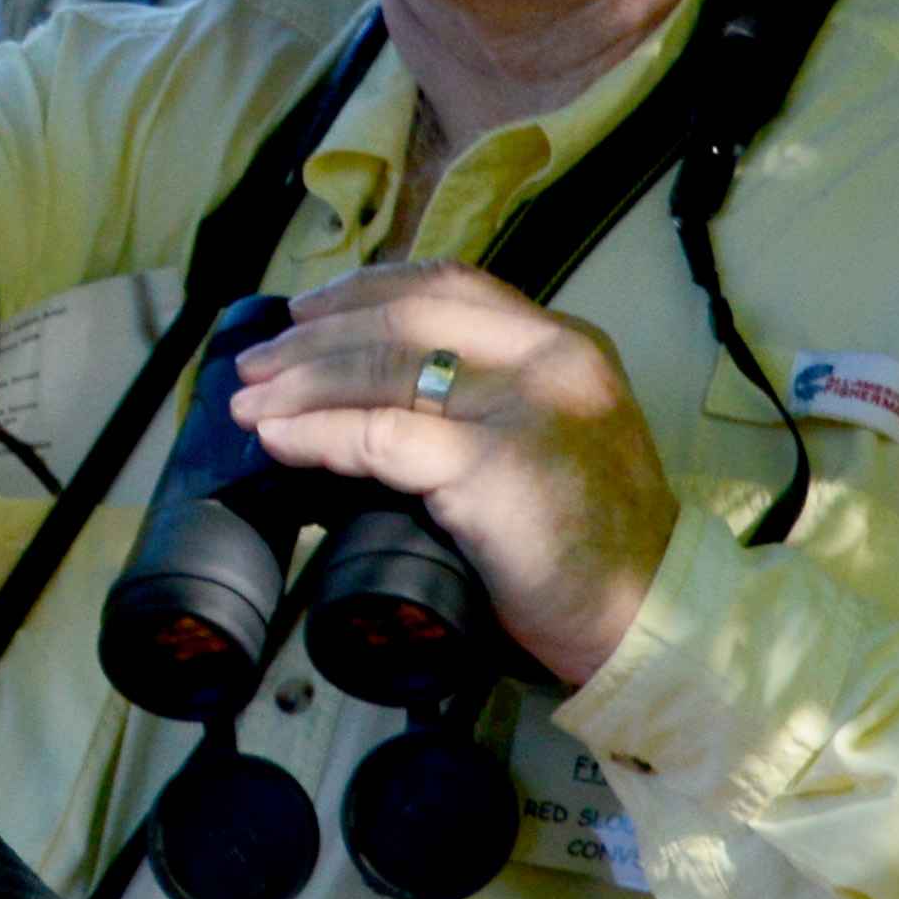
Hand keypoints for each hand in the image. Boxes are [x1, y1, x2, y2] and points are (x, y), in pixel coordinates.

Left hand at [230, 264, 684, 690]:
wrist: (648, 611)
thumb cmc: (588, 538)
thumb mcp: (550, 436)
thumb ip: (487, 398)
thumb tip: (370, 386)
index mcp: (562, 344)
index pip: (449, 286)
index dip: (363, 292)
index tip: (304, 311)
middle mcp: (549, 360)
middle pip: (404, 320)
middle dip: (314, 338)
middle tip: (256, 364)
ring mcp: (524, 410)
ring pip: (386, 369)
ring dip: (300, 384)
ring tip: (249, 403)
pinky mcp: (495, 469)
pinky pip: (382, 436)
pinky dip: (317, 434)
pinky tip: (278, 439)